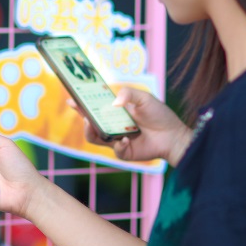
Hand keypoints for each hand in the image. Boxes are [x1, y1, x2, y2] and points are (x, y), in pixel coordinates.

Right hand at [70, 88, 191, 166]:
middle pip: (89, 123)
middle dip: (82, 116)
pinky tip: (126, 139)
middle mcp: (111, 125)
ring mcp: (115, 139)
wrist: (173, 135)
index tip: (72, 98)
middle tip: (80, 111)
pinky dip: (119, 144)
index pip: (93, 107)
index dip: (81, 103)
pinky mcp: (123, 152)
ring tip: (92, 124)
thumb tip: (114, 102)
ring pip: (94, 138)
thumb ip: (128, 93)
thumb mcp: (144, 97)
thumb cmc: (159, 114)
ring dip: (91, 131)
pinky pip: (115, 149)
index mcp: (114, 111)